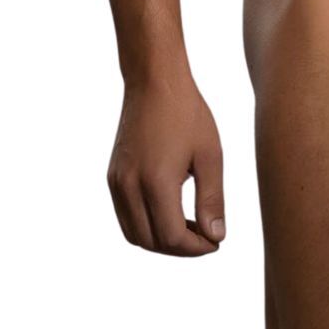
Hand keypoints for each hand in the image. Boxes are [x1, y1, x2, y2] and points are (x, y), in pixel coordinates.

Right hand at [106, 73, 225, 253]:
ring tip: (189, 228)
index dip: (196, 248)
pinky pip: (125, 216)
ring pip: (134, 234)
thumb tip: (216, 236)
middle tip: (206, 238)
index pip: (172, 237)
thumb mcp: (209, 155)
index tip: (216, 241)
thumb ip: (212, 199)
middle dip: (180, 248)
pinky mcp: (112, 176)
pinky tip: (170, 212)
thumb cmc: (187, 112)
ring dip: (161, 241)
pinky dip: (146, 225)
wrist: (154, 80)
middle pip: (151, 242)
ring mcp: (116, 182)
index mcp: (156, 181)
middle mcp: (129, 186)